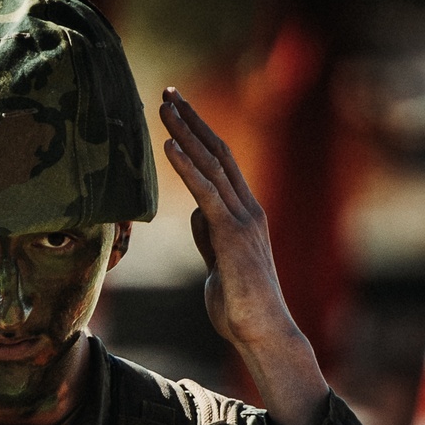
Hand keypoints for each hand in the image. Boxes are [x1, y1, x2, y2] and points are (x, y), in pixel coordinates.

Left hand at [159, 88, 328, 424]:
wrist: (261, 331)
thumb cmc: (239, 302)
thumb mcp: (219, 260)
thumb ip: (211, 234)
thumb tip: (198, 212)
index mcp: (244, 213)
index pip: (220, 163)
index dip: (198, 134)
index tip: (176, 111)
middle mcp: (248, 208)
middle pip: (217, 153)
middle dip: (191, 121)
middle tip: (168, 93)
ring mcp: (243, 220)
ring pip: (212, 166)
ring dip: (185, 133)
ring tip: (163, 108)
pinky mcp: (233, 236)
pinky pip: (207, 194)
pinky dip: (187, 168)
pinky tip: (168, 148)